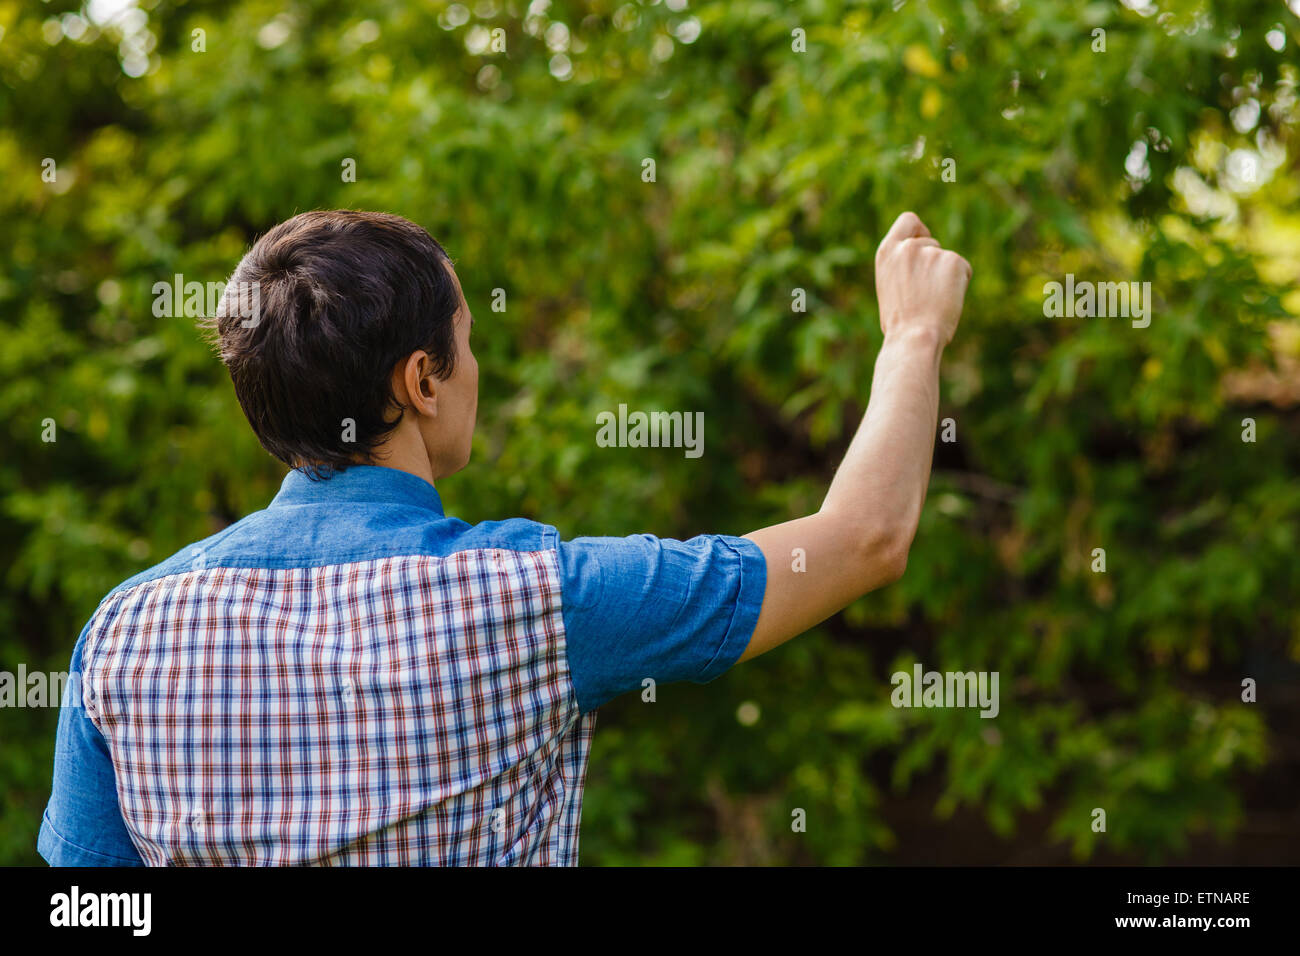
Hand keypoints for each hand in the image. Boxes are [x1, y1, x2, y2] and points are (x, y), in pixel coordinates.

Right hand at [873, 211, 971, 346]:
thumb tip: (921, 264)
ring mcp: (932, 252)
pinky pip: (963, 271)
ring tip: (934, 302)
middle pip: (932, 243)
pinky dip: (959, 285)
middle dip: (934, 264)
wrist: (914, 337)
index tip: (924, 241)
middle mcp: (908, 247)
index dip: (919, 230)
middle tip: (926, 294)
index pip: (908, 220)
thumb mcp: (889, 286)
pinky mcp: (954, 261)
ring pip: (948, 260)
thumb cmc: (900, 323)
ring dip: (946, 277)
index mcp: (887, 251)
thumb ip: (902, 266)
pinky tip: (947, 301)